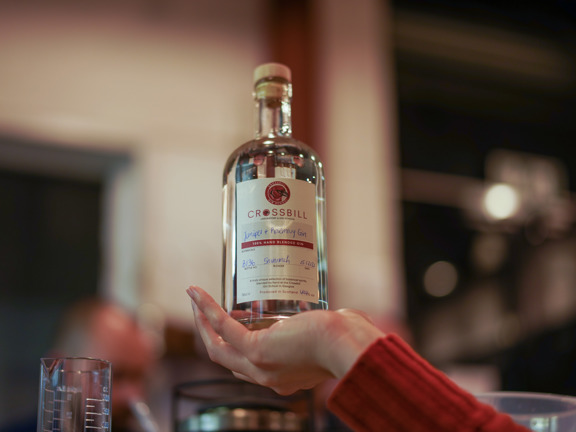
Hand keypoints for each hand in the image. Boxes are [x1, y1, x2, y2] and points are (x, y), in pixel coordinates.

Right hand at [186, 286, 383, 394]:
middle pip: (226, 359)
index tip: (232, 318)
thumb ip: (315, 332)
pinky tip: (196, 293)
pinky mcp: (257, 350)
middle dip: (210, 334)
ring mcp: (260, 366)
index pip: (248, 365)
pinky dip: (206, 310)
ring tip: (195, 298)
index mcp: (283, 376)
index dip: (234, 344)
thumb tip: (319, 318)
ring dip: (202, 322)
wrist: (349, 345)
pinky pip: (222, 328)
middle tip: (202, 310)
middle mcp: (268, 377)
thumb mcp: (323, 338)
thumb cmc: (346, 339)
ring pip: (217, 348)